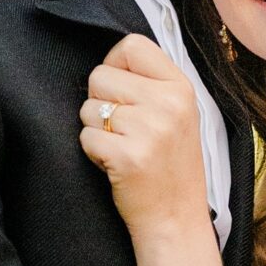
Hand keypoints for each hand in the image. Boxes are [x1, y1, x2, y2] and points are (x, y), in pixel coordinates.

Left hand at [79, 34, 210, 238]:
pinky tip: (115, 165)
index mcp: (181, 88)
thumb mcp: (178, 114)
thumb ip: (151, 83)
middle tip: (122, 129)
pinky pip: (85, 137)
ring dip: (96, 130)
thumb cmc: (170, 166)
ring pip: (88, 108)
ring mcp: (149, 131)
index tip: (120, 90)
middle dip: (99, 101)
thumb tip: (114, 57)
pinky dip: (93, 153)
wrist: (177, 220)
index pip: (132, 45)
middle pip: (100, 75)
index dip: (114, 64)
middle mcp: (168, 104)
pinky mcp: (127, 157)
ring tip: (122, 148)